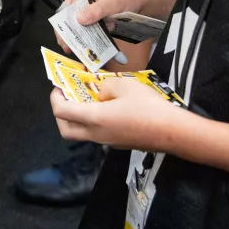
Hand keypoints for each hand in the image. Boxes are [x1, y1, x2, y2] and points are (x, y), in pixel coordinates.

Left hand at [50, 76, 188, 151]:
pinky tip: (105, 108)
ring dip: (76, 118)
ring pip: (80, 134)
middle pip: (65, 129)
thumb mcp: (125, 85)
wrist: (172, 132)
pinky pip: (96, 134)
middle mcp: (96, 134)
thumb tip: (100, 91)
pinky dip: (91, 122)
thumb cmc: (148, 107)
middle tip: (67, 96)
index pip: (61, 112)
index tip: (59, 85)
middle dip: (60, 113)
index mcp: (94, 118)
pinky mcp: (117, 144)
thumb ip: (105, 84)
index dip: (56, 98)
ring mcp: (107, 142)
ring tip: (86, 99)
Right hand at [52, 0, 146, 54]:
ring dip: (77, 36)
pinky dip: (85, 37)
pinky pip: (83, 28)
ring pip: (74, 24)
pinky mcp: (89, 17)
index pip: (70, 7)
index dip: (70, 23)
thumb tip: (79, 19)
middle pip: (68, 16)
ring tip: (76, 49)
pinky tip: (86, 45)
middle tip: (68, 47)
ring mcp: (84, 7)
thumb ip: (97, 10)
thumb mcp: (114, 3)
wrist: (139, 3)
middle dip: (69, 32)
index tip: (71, 37)